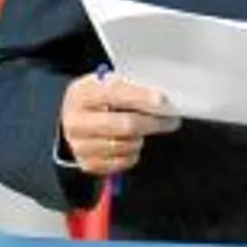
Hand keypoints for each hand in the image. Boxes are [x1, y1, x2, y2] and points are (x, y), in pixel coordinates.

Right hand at [58, 72, 179, 176]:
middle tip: (171, 120)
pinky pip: (122, 162)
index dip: (141, 97)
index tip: (162, 102)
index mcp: (81, 93)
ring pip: (126, 146)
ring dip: (141, 139)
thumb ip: (129, 87)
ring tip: (141, 130)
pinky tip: (130, 143)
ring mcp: (79, 144)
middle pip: (126, 125)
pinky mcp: (87, 163)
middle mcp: (76, 120)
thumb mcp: (106, 84)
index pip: (115, 93)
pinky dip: (132, 154)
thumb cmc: (98, 99)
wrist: (75, 119)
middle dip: (153, 123)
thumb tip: (160, 97)